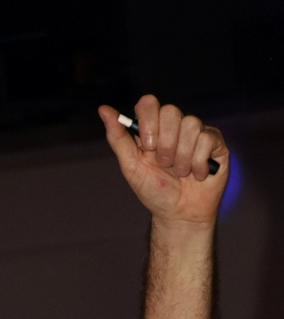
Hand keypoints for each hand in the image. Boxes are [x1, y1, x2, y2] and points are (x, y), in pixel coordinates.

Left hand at [99, 96, 227, 227]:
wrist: (179, 215)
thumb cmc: (155, 191)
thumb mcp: (131, 166)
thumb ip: (118, 138)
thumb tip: (103, 109)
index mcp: (153, 128)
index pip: (149, 103)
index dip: (148, 121)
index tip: (147, 147)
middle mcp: (175, 126)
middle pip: (171, 111)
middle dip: (165, 144)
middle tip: (164, 165)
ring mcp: (197, 132)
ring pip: (191, 124)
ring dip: (182, 157)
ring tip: (181, 173)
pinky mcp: (215, 142)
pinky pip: (207, 138)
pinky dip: (198, 162)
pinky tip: (197, 175)